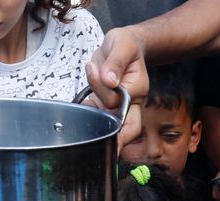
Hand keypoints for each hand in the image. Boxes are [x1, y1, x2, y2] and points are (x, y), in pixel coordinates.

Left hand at [85, 28, 148, 146]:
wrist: (122, 45)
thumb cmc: (126, 45)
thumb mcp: (122, 45)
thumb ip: (116, 62)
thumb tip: (109, 80)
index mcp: (137, 89)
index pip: (126, 106)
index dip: (115, 113)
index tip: (110, 123)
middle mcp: (130, 102)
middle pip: (125, 127)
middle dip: (110, 132)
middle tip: (95, 137)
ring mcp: (116, 105)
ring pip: (103, 118)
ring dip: (91, 105)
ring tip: (92, 67)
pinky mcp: (103, 103)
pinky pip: (93, 114)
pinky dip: (84, 110)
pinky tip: (81, 97)